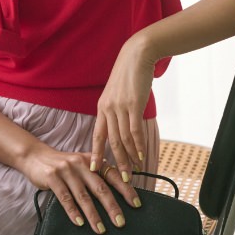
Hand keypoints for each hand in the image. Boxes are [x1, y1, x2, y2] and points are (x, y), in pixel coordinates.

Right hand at [21, 143, 140, 233]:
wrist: (35, 156)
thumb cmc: (62, 165)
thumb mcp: (80, 164)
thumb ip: (94, 175)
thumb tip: (114, 197)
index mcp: (91, 160)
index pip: (112, 174)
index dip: (125, 189)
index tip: (136, 203)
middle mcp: (80, 162)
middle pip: (100, 187)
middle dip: (111, 206)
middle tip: (120, 222)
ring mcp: (66, 169)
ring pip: (83, 195)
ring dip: (93, 214)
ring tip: (101, 229)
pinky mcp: (52, 176)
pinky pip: (65, 197)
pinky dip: (73, 211)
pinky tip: (79, 222)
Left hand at [90, 34, 156, 180]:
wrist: (136, 55)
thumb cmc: (129, 74)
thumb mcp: (117, 92)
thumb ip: (117, 109)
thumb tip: (122, 125)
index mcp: (102, 106)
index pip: (97, 134)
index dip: (96, 153)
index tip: (94, 169)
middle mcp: (108, 108)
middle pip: (110, 141)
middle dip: (115, 162)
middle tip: (120, 179)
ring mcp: (120, 106)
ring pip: (122, 139)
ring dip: (128, 157)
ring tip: (133, 171)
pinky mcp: (133, 104)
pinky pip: (134, 130)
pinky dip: (137, 145)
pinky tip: (140, 155)